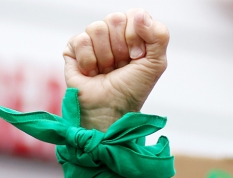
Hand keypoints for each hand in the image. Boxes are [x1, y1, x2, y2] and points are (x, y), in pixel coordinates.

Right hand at [63, 9, 168, 130]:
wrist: (110, 108)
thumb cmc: (132, 89)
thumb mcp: (156, 64)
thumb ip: (159, 36)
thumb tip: (140, 15)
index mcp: (133, 34)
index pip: (135, 15)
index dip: (136, 36)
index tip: (137, 56)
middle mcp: (113, 34)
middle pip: (115, 18)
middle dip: (121, 47)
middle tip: (122, 65)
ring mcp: (93, 40)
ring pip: (97, 28)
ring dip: (106, 56)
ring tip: (107, 70)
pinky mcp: (73, 47)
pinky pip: (81, 40)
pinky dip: (90, 62)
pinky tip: (92, 73)